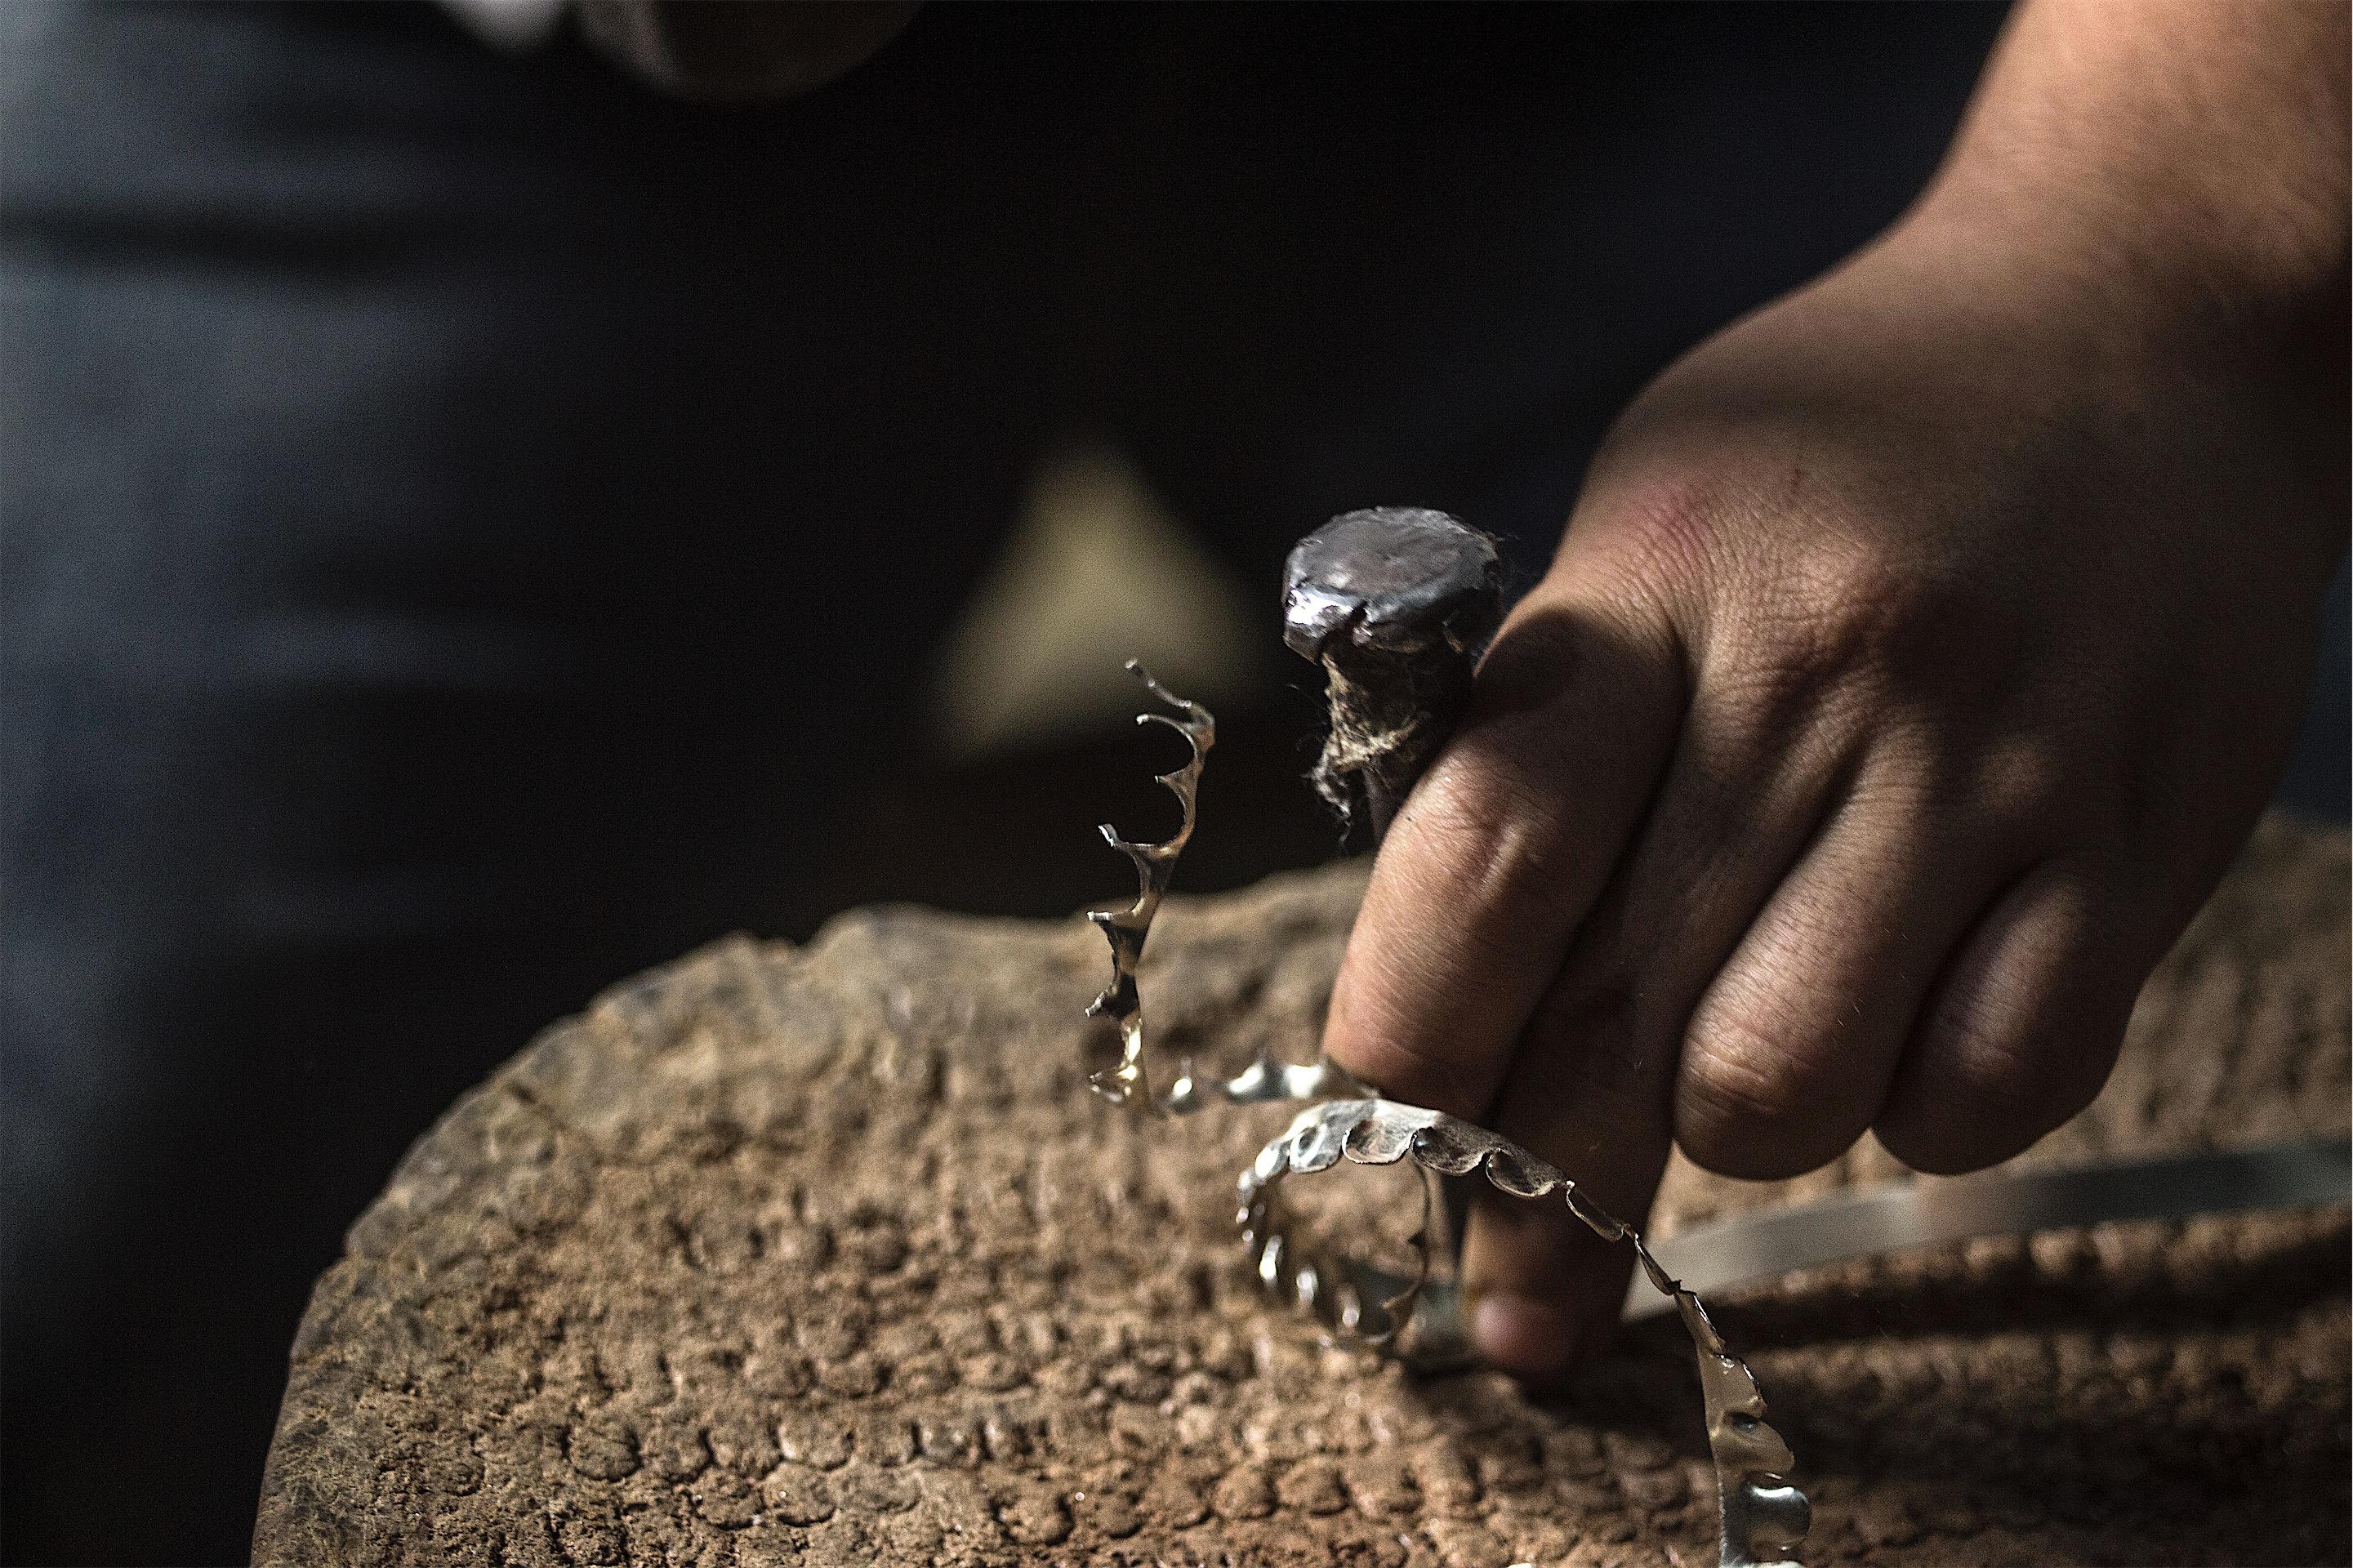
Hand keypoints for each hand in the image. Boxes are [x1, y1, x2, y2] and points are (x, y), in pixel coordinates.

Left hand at [1319, 178, 2344, 1376]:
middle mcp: (1819, 675)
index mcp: (1656, 580)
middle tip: (1508, 1280)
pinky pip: (1988, 1092)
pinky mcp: (2139, 842)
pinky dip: (1915, 1110)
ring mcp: (1991, 766)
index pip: (1486, 851)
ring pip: (1784, 1089)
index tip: (1389, 1127)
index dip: (1413, 1031)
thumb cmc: (1848, 438)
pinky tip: (1901, 1033)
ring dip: (1731, 1126)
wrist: (2135, 315)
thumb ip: (1550, 721)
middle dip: (1531, 1185)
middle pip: (1617, 1014)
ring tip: (1735, 1070)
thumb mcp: (1654, 506)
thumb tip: (1454, 976)